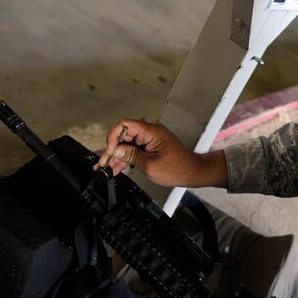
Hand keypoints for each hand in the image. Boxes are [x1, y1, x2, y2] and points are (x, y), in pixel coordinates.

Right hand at [93, 119, 227, 187]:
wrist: (193, 172)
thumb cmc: (177, 169)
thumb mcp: (150, 165)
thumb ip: (131, 156)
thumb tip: (116, 150)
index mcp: (152, 131)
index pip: (125, 125)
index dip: (113, 136)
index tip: (110, 151)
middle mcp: (150, 132)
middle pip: (124, 135)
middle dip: (113, 149)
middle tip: (104, 163)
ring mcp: (150, 139)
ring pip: (127, 143)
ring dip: (117, 156)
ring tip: (107, 169)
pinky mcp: (151, 146)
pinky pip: (134, 149)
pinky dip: (126, 158)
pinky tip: (117, 168)